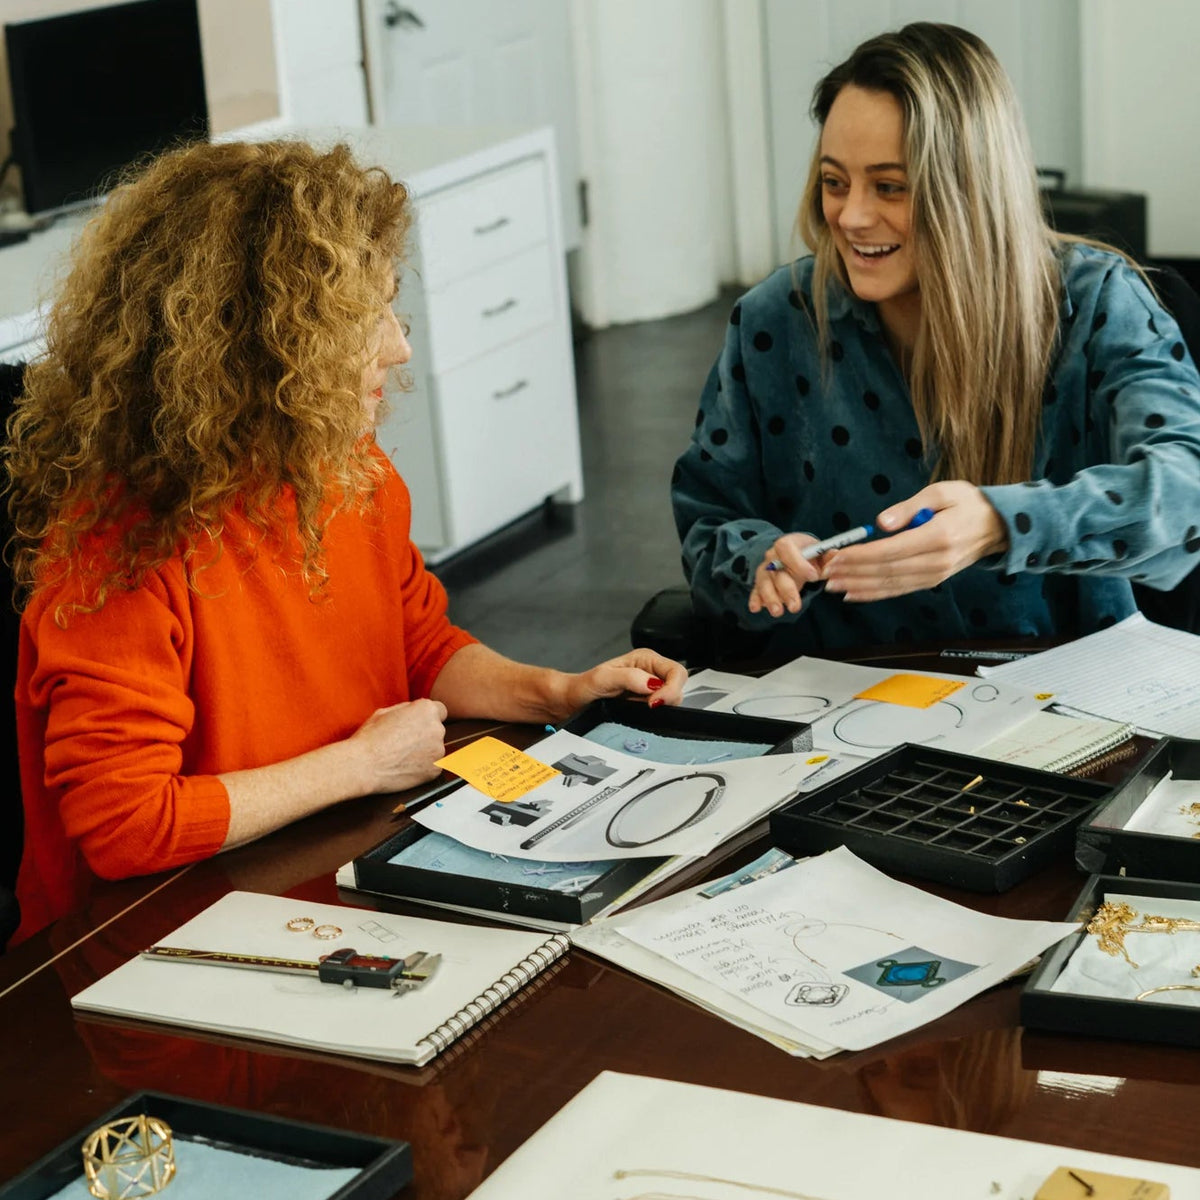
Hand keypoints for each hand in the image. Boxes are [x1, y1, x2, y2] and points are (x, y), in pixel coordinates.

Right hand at [346, 698, 447, 793]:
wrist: (363, 765)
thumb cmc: (370, 738)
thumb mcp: (386, 712)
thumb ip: (407, 710)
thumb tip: (415, 711)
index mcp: (427, 710)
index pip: (439, 711)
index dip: (427, 718)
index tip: (418, 726)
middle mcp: (437, 728)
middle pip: (437, 730)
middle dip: (425, 735)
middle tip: (404, 743)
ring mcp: (438, 750)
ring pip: (435, 749)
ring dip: (425, 752)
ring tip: (402, 757)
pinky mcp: (435, 769)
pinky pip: (433, 766)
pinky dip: (423, 768)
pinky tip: (405, 767)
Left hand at [560, 648, 687, 713]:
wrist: (574, 701)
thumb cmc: (585, 686)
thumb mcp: (602, 678)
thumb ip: (628, 677)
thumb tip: (651, 684)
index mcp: (645, 659)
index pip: (675, 671)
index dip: (670, 688)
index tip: (654, 702)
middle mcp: (651, 672)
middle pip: (678, 686)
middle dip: (667, 698)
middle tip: (648, 707)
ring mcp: (651, 690)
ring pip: (673, 701)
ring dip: (660, 708)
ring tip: (637, 708)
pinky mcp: (648, 705)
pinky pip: (662, 711)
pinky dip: (655, 716)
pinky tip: (640, 714)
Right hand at [749, 532, 823, 617]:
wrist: (795, 553)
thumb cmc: (808, 553)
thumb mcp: (819, 552)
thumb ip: (828, 556)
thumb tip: (836, 555)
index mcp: (787, 544)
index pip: (786, 549)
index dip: (798, 563)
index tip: (814, 577)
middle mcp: (772, 556)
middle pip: (775, 571)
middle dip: (785, 590)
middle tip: (795, 606)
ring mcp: (765, 569)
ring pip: (764, 582)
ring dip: (770, 598)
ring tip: (778, 612)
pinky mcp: (761, 582)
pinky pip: (756, 590)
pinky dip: (755, 599)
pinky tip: (756, 608)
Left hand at [822, 481, 1008, 601]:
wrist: (998, 526)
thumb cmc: (968, 503)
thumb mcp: (941, 492)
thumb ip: (909, 507)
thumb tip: (880, 523)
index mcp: (939, 536)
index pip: (891, 550)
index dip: (860, 555)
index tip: (837, 555)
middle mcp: (937, 561)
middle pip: (886, 570)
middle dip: (852, 572)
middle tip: (825, 572)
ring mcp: (936, 574)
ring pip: (890, 584)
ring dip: (858, 586)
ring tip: (832, 585)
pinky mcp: (933, 580)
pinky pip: (899, 589)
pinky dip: (875, 593)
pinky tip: (854, 593)